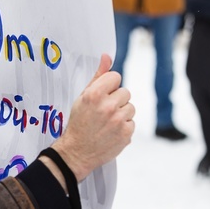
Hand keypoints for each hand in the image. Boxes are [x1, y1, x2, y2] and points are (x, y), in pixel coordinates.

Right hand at [51, 54, 134, 181]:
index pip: (116, 77)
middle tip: (103, 112)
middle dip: (116, 100)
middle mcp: (108, 106)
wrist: (77, 152)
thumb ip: (98, 77)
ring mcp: (118, 120)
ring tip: (108, 122)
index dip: (109, 86)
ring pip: (131, 107)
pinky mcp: (126, 133)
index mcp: (95, 94)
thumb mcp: (83, 97)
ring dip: (122, 113)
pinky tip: (112, 131)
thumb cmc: (79, 123)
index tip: (102, 96)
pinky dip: (124, 127)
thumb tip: (107, 56)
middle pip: (125, 92)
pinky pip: (132, 122)